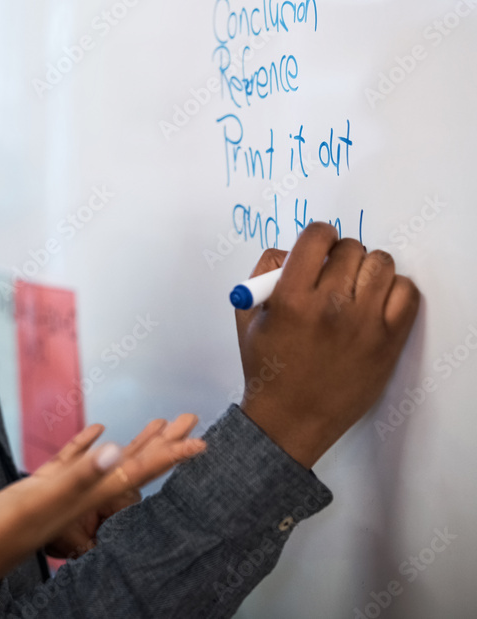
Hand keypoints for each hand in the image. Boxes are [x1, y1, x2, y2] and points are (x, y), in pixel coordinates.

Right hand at [0, 416, 204, 618]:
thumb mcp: (39, 501)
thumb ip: (78, 477)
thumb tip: (119, 452)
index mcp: (87, 496)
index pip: (139, 472)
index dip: (171, 457)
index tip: (203, 442)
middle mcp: (82, 495)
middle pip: (133, 466)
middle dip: (163, 443)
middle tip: (190, 419)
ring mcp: (62, 493)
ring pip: (109, 462)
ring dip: (135, 442)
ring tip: (158, 422)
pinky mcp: (41, 489)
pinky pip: (75, 461)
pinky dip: (89, 444)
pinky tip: (98, 430)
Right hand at [236, 221, 420, 468]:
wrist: (292, 418)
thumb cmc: (268, 366)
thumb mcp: (248, 316)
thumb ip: (264, 273)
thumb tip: (293, 251)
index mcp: (290, 298)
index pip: (317, 237)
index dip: (318, 236)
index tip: (319, 247)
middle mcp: (329, 307)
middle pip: (351, 248)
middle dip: (340, 254)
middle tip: (334, 273)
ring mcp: (363, 324)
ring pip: (381, 264)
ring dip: (367, 268)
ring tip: (356, 286)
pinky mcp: (388, 341)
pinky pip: (406, 292)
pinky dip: (394, 289)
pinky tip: (376, 301)